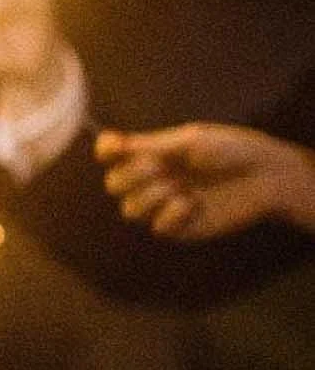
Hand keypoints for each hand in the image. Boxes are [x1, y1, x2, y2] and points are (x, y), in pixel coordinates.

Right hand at [97, 120, 314, 241]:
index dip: (106, 151)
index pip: (113, 155)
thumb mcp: (188, 141)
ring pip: (130, 210)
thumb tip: (113, 143)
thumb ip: (149, 146)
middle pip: (114, 184)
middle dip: (131, 175)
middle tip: (158, 167)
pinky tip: (193, 204)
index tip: (115, 146)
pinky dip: (171, 214)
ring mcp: (167, 206)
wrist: (263, 175)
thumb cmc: (229, 150)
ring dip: (150, 196)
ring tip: (178, 188)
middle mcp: (155, 180)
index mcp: (153, 154)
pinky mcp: (183, 228)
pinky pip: (158, 228)